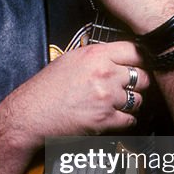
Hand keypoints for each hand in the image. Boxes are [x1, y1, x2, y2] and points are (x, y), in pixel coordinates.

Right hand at [4, 40, 149, 145]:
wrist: (30, 115)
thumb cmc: (46, 89)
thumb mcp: (70, 60)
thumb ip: (97, 56)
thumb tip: (118, 57)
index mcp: (95, 55)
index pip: (135, 51)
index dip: (141, 59)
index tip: (140, 65)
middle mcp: (104, 73)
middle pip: (142, 76)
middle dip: (138, 84)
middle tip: (128, 88)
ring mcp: (106, 97)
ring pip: (138, 100)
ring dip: (130, 104)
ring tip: (115, 104)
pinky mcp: (105, 119)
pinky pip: (130, 120)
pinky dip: (124, 121)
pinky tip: (113, 117)